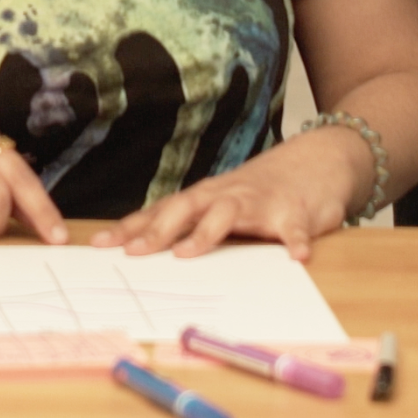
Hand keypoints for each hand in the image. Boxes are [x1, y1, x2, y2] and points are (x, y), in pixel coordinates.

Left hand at [95, 140, 349, 260]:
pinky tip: (296, 257)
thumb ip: (189, 223)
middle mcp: (227, 196)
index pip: (161, 211)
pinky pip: (294, 229)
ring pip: (229, 213)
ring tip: (188, 253)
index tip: (100, 244)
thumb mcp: (221, 203)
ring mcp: (261, 202)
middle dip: (157, 230)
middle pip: (186, 208)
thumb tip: (142, 246)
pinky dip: (295, 241)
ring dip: (208, 232)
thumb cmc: (261, 191)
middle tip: (133, 253)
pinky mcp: (296, 212)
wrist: (317, 160)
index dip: (131, 227)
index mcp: (206, 197)